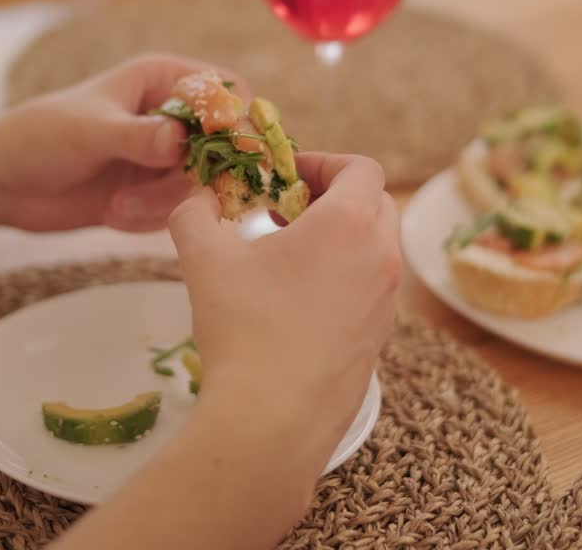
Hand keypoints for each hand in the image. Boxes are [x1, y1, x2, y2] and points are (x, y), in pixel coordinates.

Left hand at [0, 54, 245, 231]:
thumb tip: (181, 140)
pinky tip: (113, 215)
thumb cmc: (38, 137)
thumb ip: (137, 136)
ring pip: (203, 185)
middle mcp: (173, 116)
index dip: (235, 122)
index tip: (221, 157)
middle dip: (195, 179)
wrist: (4, 182)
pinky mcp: (157, 192)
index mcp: (162, 79)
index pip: (226, 91)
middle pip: (225, 146)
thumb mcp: (88, 132)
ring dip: (164, 205)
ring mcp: (168, 156)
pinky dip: (151, 219)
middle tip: (164, 199)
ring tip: (116, 208)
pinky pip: (180, 211)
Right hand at [167, 152, 401, 479]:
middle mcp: (382, 258)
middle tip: (283, 212)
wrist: (271, 419)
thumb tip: (196, 198)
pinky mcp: (380, 340)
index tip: (283, 178)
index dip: (322, 162)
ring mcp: (387, 303)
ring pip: (374, 249)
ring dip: (337, 240)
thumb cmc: (242, 328)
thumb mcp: (203, 257)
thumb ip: (194, 213)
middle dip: (331, 197)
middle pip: (374, 204)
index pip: (361, 167)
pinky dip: (342, 280)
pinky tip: (294, 305)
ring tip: (285, 260)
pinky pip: (370, 290)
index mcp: (351, 223)